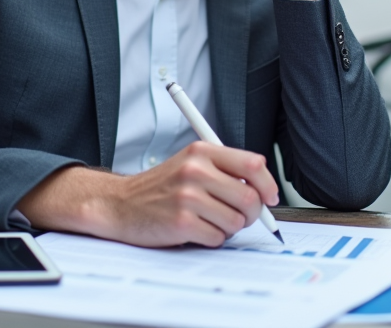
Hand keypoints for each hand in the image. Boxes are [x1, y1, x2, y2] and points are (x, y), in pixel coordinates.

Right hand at [16, 142, 278, 247]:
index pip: (253, 164)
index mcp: (202, 151)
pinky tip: (194, 230)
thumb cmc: (160, 188)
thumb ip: (225, 171)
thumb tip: (263, 193)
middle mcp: (196, 170)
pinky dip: (211, 239)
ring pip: (236, 221)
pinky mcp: (181, 221)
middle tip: (236, 216)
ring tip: (208, 221)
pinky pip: (217, 238)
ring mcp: (188, 196)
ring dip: (228, 228)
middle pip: (250, 198)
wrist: (120, 204)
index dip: (267, 185)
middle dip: (250, 214)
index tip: (270, 198)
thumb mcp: (191, 165)